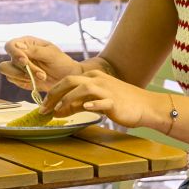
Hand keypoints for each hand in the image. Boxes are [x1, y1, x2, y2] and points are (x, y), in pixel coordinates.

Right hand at [1, 37, 78, 94]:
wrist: (67, 79)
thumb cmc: (61, 62)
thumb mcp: (51, 54)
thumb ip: (35, 51)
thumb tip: (18, 46)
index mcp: (26, 43)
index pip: (10, 46)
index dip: (14, 53)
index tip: (25, 62)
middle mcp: (19, 54)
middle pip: (9, 61)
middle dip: (25, 69)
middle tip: (42, 75)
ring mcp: (18, 67)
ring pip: (7, 71)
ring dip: (23, 76)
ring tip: (41, 77)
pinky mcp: (19, 78)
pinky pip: (13, 80)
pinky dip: (24, 82)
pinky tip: (36, 82)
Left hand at [39, 69, 164, 128]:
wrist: (145, 106)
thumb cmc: (120, 103)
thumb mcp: (96, 100)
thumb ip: (78, 102)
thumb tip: (59, 109)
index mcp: (92, 77)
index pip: (66, 81)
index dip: (52, 92)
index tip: (42, 105)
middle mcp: (97, 80)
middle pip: (70, 81)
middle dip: (53, 94)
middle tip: (44, 109)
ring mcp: (106, 90)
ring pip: (83, 89)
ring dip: (67, 100)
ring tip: (57, 112)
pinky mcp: (115, 101)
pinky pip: (102, 101)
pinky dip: (92, 104)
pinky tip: (85, 108)